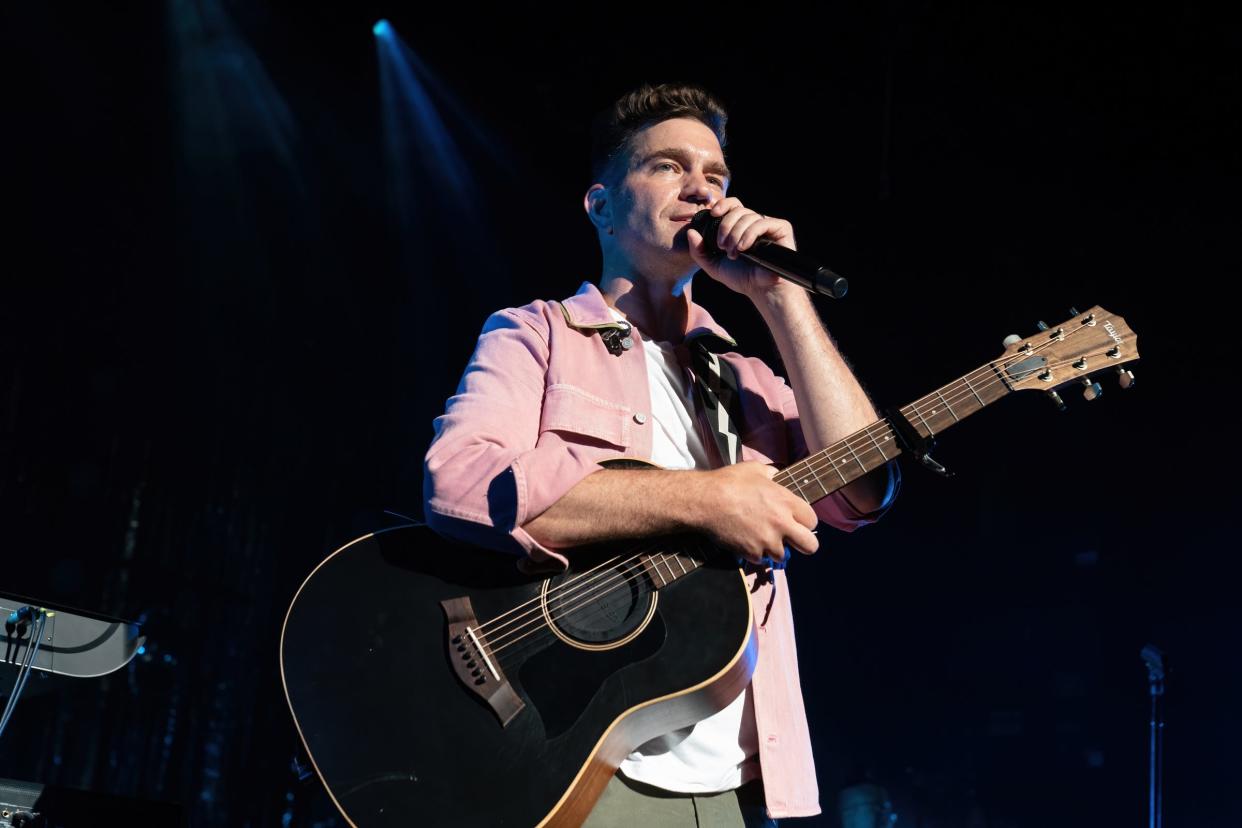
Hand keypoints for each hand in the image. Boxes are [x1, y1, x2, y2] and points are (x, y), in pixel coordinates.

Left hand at [686, 198, 797, 299]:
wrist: (762, 291)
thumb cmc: (742, 279)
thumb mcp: (714, 266)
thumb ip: (699, 251)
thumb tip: (690, 232)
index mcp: (741, 227)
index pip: (732, 205)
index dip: (723, 205)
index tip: (713, 213)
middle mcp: (755, 223)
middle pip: (738, 209)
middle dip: (725, 226)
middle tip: (722, 246)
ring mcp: (768, 225)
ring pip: (748, 216)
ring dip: (736, 234)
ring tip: (734, 253)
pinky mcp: (781, 228)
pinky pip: (762, 222)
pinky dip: (749, 234)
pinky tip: (745, 248)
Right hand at [690, 461, 818, 566]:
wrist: (705, 500)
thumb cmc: (729, 481)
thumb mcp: (755, 469)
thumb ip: (772, 474)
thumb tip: (776, 477)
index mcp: (786, 502)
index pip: (813, 520)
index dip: (806, 521)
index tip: (797, 521)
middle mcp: (782, 524)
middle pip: (811, 546)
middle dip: (804, 544)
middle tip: (792, 539)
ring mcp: (767, 541)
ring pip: (784, 556)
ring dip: (775, 549)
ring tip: (764, 539)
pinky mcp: (752, 553)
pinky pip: (761, 559)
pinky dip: (756, 554)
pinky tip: (747, 541)